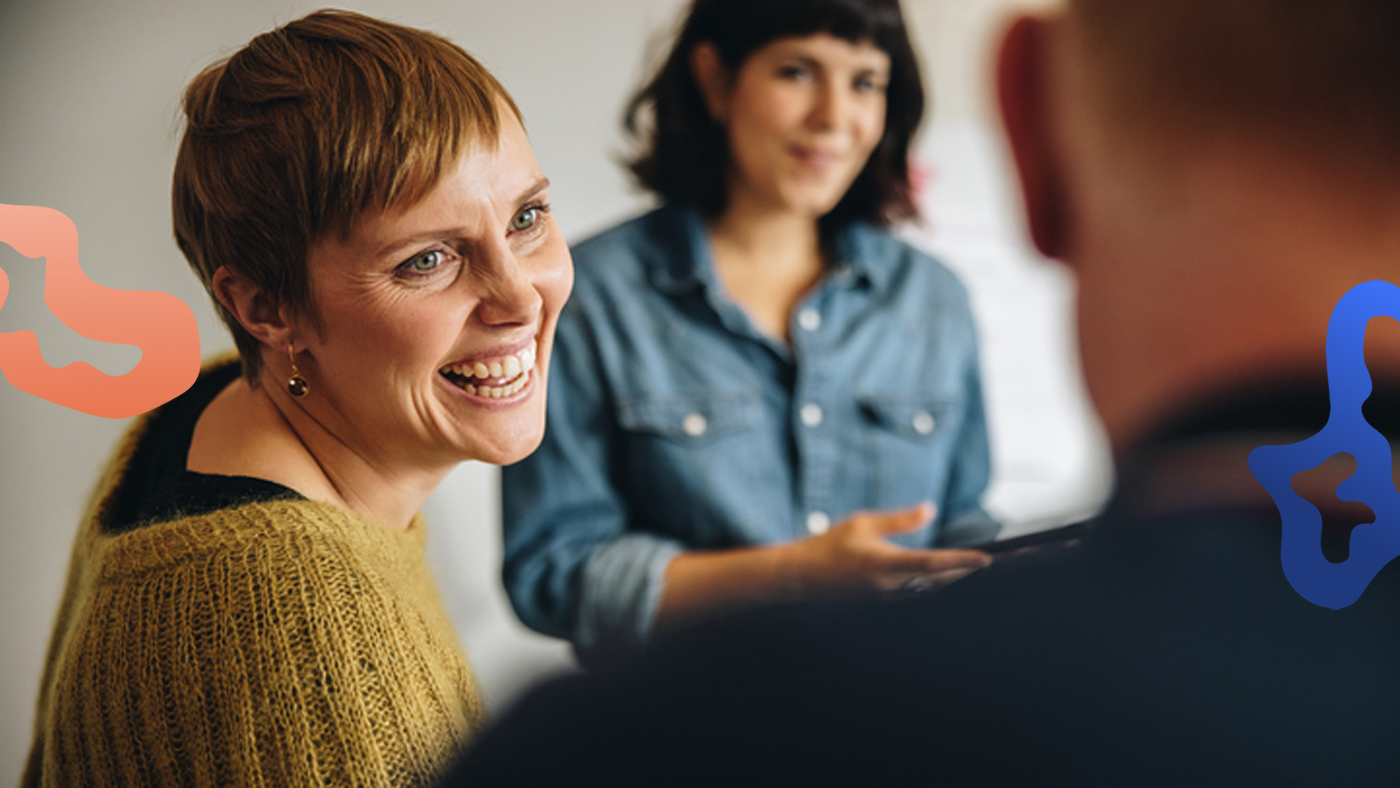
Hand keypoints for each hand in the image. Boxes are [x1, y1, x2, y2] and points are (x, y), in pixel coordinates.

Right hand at [781, 502, 992, 600]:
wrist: (803, 577)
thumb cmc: (830, 545)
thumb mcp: (863, 523)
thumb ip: (899, 520)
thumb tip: (929, 510)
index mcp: (885, 564)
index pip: (933, 564)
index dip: (962, 562)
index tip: (987, 558)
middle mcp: (891, 585)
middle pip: (941, 580)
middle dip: (968, 571)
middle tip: (997, 562)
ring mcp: (888, 596)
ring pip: (932, 589)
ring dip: (955, 579)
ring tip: (980, 567)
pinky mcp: (885, 599)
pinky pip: (919, 592)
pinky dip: (938, 583)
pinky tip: (949, 576)